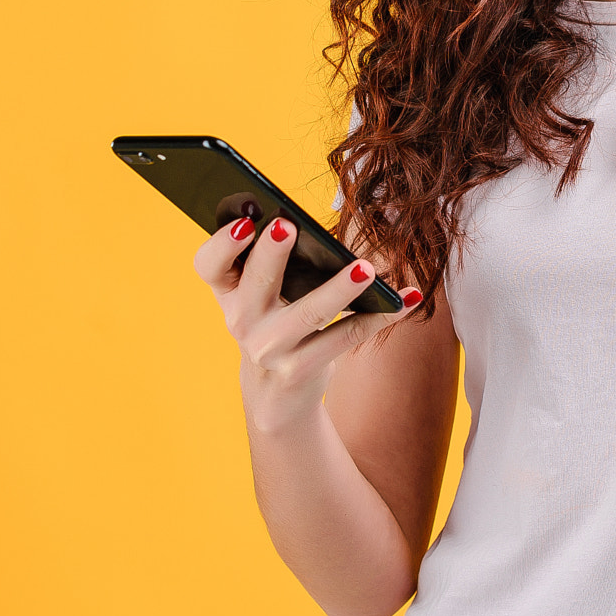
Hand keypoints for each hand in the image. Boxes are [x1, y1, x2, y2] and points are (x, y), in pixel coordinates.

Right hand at [192, 215, 421, 429]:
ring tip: (367, 269)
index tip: (245, 221)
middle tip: (290, 225)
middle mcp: (242, 322)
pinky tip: (407, 299)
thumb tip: (307, 224)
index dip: (222, 244)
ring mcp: (270, 350)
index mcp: (228, 293)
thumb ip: (273, 264)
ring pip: (308, 314)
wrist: (276, 393)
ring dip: (339, 289)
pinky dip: (380, 317)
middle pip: (254, 284)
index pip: (209, 266)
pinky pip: (345, 337)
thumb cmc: (274, 322)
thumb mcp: (261, 297)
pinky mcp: (302, 369)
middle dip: (271, 254)